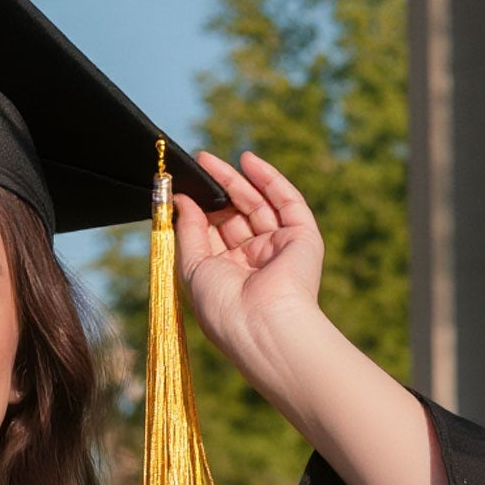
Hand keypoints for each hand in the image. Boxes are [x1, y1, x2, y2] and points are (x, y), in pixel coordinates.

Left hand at [173, 148, 326, 386]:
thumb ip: (187, 231)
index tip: (182, 188)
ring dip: (237, 180)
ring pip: (258, 205)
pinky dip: (268, 179)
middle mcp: (254, 262)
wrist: (262, 324)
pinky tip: (248, 160)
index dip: (200, 211)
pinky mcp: (302, 237)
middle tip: (198, 164)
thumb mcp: (192, 267)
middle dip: (217, 190)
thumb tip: (181, 200)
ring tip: (210, 160)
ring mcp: (279, 248)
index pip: (213, 235)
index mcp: (228, 276)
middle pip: (235, 216)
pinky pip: (287, 201)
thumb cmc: (222, 306)